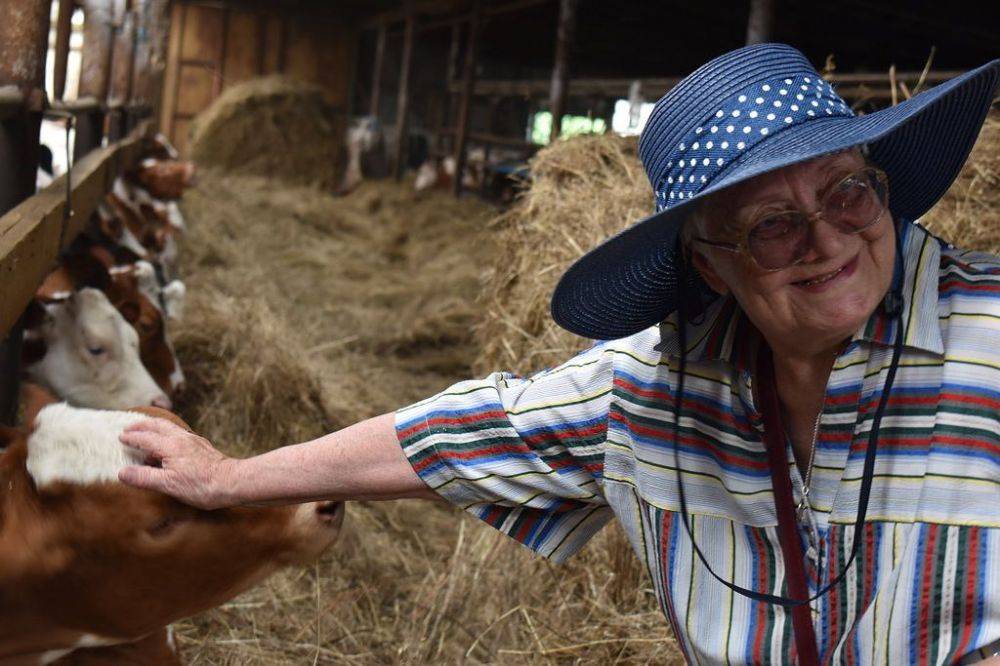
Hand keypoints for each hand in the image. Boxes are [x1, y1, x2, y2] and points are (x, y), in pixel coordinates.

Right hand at [118, 418, 237, 509]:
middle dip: (142, 425)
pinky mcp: (202, 446)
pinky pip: (180, 434)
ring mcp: (193, 441)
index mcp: (170, 446)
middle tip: (130, 427)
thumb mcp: (168, 484)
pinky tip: (170, 443)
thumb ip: (144, 477)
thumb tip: (122, 472)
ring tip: (147, 431)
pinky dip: (168, 434)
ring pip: (170, 428)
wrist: (232, 482)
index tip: (120, 437)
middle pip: (158, 426)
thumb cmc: (201, 485)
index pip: (145, 438)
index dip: (132, 438)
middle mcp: (182, 439)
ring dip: (156, 427)